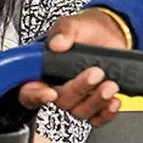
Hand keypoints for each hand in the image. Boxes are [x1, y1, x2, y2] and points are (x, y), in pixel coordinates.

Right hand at [18, 10, 127, 126]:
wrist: (109, 33)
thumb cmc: (85, 30)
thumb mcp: (72, 24)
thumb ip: (63, 31)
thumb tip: (57, 43)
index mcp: (44, 68)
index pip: (29, 89)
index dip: (36, 95)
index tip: (50, 92)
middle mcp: (58, 85)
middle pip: (60, 101)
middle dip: (79, 89)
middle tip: (95, 73)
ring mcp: (77, 96)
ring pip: (79, 111)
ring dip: (96, 101)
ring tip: (110, 85)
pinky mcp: (94, 102)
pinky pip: (97, 118)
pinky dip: (106, 113)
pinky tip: (113, 100)